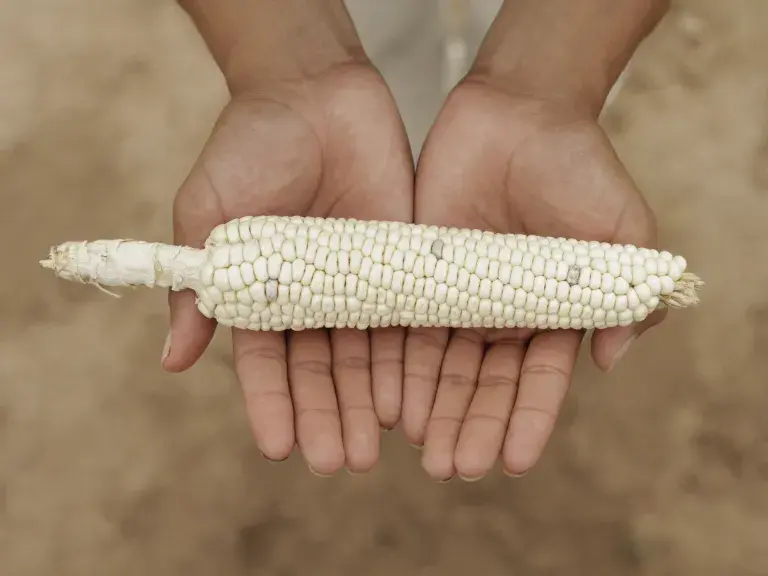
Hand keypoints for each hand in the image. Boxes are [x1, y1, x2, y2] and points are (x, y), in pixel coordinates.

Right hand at [162, 63, 412, 474]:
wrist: (313, 93)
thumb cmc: (249, 145)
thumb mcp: (207, 211)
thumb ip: (196, 283)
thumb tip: (172, 361)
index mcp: (262, 293)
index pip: (265, 363)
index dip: (272, 405)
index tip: (278, 447)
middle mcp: (312, 299)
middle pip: (321, 371)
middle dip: (327, 417)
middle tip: (337, 462)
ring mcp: (359, 285)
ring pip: (365, 358)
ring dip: (368, 404)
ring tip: (373, 447)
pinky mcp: (400, 264)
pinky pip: (406, 319)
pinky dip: (407, 361)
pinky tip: (411, 399)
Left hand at [402, 80, 663, 480]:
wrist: (519, 111)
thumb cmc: (579, 165)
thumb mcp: (623, 228)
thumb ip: (627, 294)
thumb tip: (614, 361)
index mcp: (550, 313)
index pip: (537, 382)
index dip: (526, 421)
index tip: (512, 462)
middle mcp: (501, 315)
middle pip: (483, 384)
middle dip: (471, 427)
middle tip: (454, 469)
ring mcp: (456, 296)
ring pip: (441, 366)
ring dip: (432, 410)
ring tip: (421, 450)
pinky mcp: (416, 272)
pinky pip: (404, 326)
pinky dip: (398, 365)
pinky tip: (388, 401)